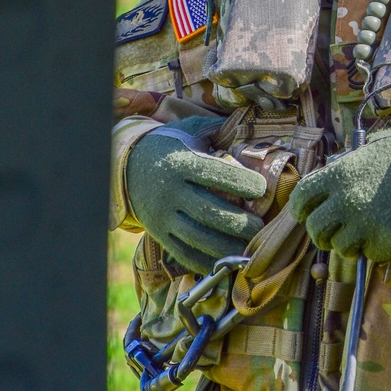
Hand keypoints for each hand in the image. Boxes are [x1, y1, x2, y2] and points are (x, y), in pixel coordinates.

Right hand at [126, 118, 267, 274]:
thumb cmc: (171, 146)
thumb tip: (245, 128)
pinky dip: (205, 262)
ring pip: (198, 237)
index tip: (262, 188)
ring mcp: (163, 216)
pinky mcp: (159, 234)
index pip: (214, 175)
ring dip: (226, 247)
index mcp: (181, 163)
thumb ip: (215, 130)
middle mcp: (171, 191)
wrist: (128, 166)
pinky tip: (225, 262)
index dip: (240, 183)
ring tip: (249, 249)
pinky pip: (183, 253)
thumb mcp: (189, 131)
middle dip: (238, 223)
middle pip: (208, 212)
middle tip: (260, 227)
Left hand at [291, 129, 390, 260]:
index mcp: (337, 175)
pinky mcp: (383, 243)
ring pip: (339, 248)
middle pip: (315, 230)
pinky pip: (368, 255)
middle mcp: (345, 201)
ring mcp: (363, 224)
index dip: (301, 209)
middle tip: (334, 233)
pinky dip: (375, 249)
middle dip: (322, 234)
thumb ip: (344, 170)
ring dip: (349, 244)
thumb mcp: (368, 152)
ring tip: (366, 230)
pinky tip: (389, 231)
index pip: (301, 198)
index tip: (306, 214)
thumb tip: (327, 187)